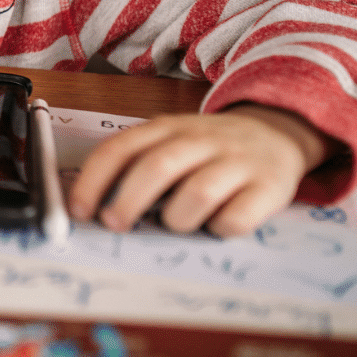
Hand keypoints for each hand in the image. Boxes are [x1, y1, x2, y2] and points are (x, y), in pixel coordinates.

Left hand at [67, 105, 332, 236]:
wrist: (277, 131)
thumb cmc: (208, 149)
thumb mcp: (169, 141)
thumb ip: (135, 163)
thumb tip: (92, 206)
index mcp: (167, 128)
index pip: (121, 148)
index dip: (94, 180)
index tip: (80, 211)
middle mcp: (202, 140)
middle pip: (157, 167)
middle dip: (128, 201)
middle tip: (115, 224)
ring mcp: (237, 162)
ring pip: (198, 193)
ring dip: (177, 219)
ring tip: (175, 222)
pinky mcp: (269, 187)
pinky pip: (237, 217)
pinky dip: (219, 228)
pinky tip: (215, 224)